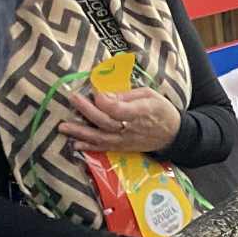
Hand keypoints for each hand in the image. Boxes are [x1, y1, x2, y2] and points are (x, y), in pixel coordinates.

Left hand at [62, 89, 182, 155]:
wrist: (173, 134)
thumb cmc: (160, 110)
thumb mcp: (149, 95)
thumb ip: (127, 95)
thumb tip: (104, 94)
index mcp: (142, 112)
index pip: (119, 108)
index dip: (105, 100)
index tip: (94, 88)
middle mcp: (132, 128)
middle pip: (106, 122)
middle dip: (87, 110)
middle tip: (72, 98)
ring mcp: (127, 140)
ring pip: (101, 137)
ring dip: (81, 132)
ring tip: (63, 126)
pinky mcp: (124, 148)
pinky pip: (105, 148)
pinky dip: (89, 147)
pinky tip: (75, 143)